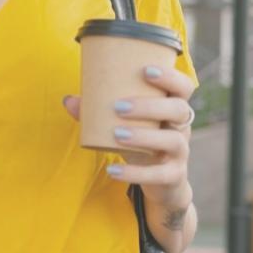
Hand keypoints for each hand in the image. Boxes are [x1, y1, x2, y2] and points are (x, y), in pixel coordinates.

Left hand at [62, 64, 196, 209]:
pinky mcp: (174, 175)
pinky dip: (135, 173)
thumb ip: (100, 113)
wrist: (162, 183)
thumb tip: (69, 100)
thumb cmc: (142, 144)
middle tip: (119, 107)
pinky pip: (159, 174)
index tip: (145, 70)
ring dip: (144, 136)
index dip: (170, 77)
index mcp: (173, 108)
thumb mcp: (126, 127)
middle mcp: (182, 127)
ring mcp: (181, 152)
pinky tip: (113, 170)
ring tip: (116, 134)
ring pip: (173, 140)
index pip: (183, 87)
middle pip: (179, 110)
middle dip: (150, 106)